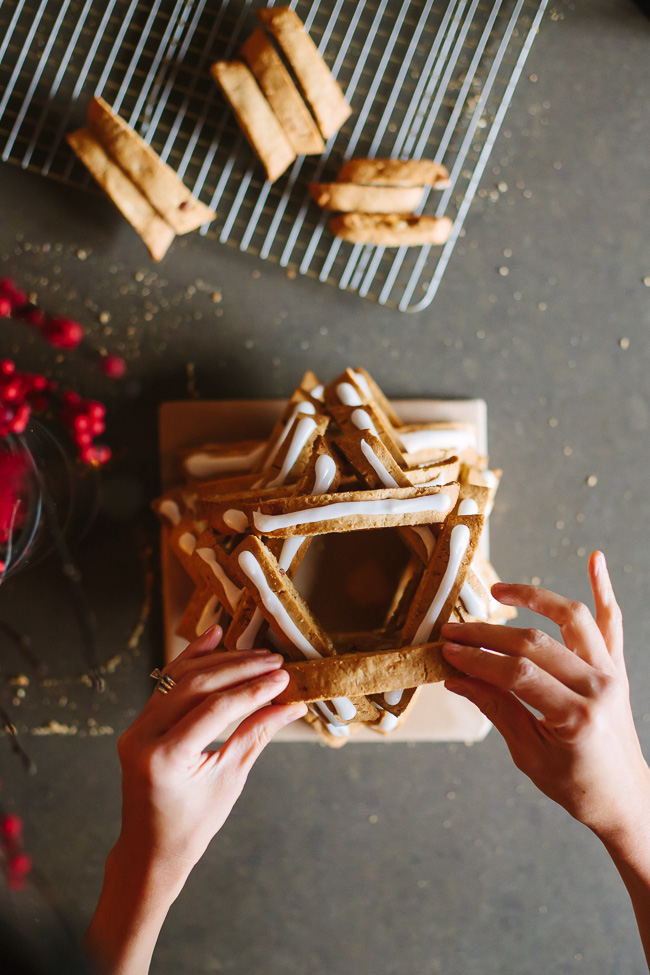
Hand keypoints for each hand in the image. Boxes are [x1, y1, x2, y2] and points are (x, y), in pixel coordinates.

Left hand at [115, 626, 305, 878]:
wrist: (150, 849)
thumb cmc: (192, 826)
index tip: (284, 679)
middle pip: (197, 686)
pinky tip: (214, 637)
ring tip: (257, 653)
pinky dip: (191, 659)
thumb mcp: (229, 780)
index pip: (216, 709)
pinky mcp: (140, 721)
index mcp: (165, 758)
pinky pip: (167, 683)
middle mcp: (143, 735)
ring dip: (221, 661)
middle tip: (276, 662)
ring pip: (181, 678)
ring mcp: (137, 726)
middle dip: (240, 670)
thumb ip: (256, 734)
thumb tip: (292, 705)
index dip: (253, 690)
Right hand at [441, 551, 649, 841]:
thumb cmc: (577, 786)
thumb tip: (457, 679)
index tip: (447, 650)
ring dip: (534, 598)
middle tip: (454, 629)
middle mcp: (597, 688)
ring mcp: (611, 674)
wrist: (626, 799)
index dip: (478, 659)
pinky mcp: (617, 668)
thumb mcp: (529, 755)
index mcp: (575, 717)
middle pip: (535, 644)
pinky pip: (612, 622)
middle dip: (488, 635)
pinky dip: (605, 589)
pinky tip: (595, 559)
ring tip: (500, 591)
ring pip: (572, 619)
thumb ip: (496, 709)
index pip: (516, 674)